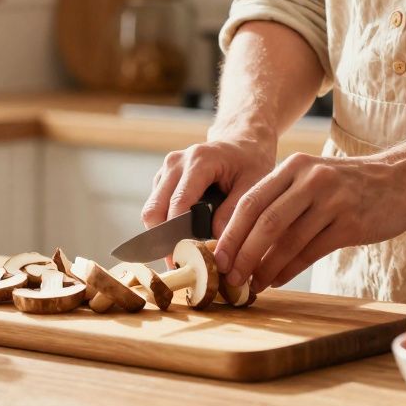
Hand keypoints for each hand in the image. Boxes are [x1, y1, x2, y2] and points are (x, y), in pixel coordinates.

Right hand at [141, 133, 277, 251]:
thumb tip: (216, 242)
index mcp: (199, 160)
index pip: (178, 203)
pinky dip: (165, 225)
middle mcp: (176, 163)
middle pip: (154, 210)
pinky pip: (156, 207)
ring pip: (151, 211)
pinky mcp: (163, 178)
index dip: (177, 235)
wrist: (242, 142)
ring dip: (162, 234)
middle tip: (180, 263)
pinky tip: (183, 237)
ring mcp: (166, 169)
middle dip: (163, 240)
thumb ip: (234, 211)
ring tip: (183, 254)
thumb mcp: (254, 184)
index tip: (183, 259)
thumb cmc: (250, 162)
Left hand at [213, 151, 405, 291]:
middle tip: (230, 276)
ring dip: (265, 267)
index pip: (251, 201)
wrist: (402, 179)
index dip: (230, 232)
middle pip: (265, 222)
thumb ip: (282, 199)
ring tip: (252, 283)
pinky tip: (277, 280)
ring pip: (288, 240)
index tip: (215, 256)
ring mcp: (332, 201)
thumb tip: (242, 239)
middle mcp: (310, 180)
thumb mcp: (312, 177)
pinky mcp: (351, 223)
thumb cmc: (348, 185)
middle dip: (243, 253)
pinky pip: (311, 251)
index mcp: (294, 167)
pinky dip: (290, 269)